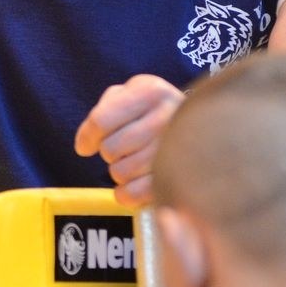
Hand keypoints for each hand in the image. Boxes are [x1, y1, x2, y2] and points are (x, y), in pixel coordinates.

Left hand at [74, 73, 184, 205]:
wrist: (201, 126)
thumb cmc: (152, 110)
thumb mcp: (127, 96)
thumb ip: (101, 113)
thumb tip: (84, 147)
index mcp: (151, 91)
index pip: (101, 121)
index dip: (88, 137)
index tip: (86, 146)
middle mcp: (168, 116)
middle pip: (110, 150)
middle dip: (109, 153)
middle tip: (124, 149)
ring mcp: (178, 149)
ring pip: (121, 173)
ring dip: (119, 171)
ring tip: (134, 161)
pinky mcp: (180, 178)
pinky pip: (136, 193)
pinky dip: (126, 194)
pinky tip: (132, 185)